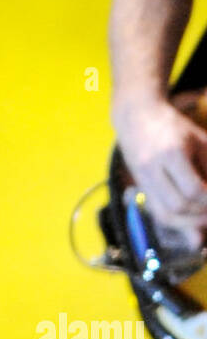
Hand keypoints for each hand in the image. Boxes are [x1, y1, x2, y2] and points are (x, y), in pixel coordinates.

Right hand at [114, 95, 206, 237]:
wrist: (137, 116)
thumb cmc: (175, 127)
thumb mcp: (200, 142)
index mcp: (170, 152)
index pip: (193, 190)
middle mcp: (151, 166)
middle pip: (179, 205)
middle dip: (202, 213)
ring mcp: (142, 177)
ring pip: (166, 215)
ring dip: (190, 222)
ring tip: (204, 213)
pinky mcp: (140, 185)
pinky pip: (158, 213)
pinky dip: (177, 221)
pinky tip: (190, 215)